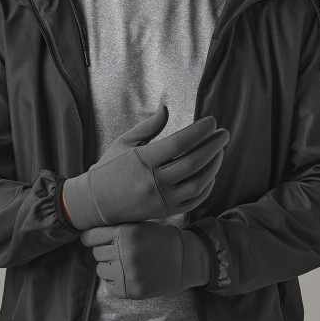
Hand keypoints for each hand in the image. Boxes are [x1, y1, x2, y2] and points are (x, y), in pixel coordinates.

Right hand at [63, 102, 229, 229]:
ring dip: (214, 165)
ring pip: (198, 183)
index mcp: (143, 160)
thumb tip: (166, 108)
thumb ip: (148, 126)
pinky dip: (207, 185)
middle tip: (224, 133)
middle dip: (213, 146)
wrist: (95, 203)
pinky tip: (211, 171)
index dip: (199, 131)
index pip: (179, 143)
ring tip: (220, 150)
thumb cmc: (109, 167)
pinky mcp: (165, 212)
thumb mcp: (124, 142)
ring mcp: (161, 200)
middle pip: (193, 162)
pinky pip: (194, 200)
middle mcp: (153, 182)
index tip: (212, 121)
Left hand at [80, 221, 211, 298]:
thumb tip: (89, 233)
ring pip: (101, 269)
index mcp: (126, 232)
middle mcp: (125, 252)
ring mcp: (128, 273)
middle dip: (104, 250)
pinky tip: (127, 273)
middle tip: (117, 249)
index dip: (90, 237)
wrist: (184, 260)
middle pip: (96, 253)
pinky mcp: (131, 290)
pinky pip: (109, 285)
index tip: (91, 239)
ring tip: (123, 261)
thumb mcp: (140, 225)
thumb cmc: (160, 239)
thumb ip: (118, 227)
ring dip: (108, 265)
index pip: (91, 237)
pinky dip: (114, 280)